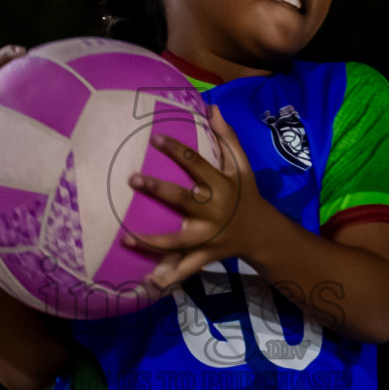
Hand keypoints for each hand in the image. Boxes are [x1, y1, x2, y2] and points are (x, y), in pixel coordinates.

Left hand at [124, 105, 274, 288]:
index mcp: (221, 186)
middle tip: (132, 179)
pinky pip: (184, 268)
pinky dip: (168, 276)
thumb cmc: (246, 195)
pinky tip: (147, 281)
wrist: (262, 234)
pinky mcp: (204, 256)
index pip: (196, 163)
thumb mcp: (242, 166)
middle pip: (182, 199)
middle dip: (157, 190)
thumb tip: (212, 108)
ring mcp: (207, 236)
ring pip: (176, 241)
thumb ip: (227, 138)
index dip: (176, 150)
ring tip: (125, 237)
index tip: (154, 138)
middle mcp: (213, 211)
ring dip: (151, 241)